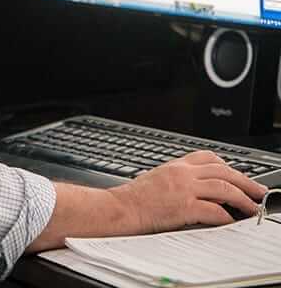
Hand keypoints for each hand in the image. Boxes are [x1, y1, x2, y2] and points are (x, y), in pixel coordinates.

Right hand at [111, 150, 268, 232]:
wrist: (120, 208)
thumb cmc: (134, 198)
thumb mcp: (157, 179)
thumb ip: (179, 179)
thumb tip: (201, 189)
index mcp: (175, 166)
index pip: (208, 157)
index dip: (228, 166)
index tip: (237, 175)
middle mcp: (182, 174)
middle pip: (222, 170)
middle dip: (245, 181)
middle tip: (258, 191)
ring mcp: (183, 189)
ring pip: (223, 187)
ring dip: (243, 198)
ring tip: (252, 207)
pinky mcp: (183, 207)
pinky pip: (214, 210)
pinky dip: (227, 216)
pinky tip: (231, 221)